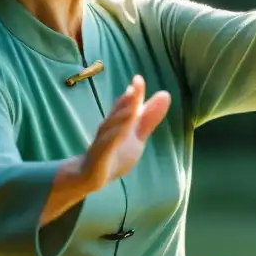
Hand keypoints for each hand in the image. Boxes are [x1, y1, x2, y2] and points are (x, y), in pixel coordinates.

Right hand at [81, 75, 170, 192]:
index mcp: (120, 122)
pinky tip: (121, 132)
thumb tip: (165, 94)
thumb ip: (149, 117)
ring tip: (130, 104)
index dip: (133, 94)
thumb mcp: (137, 136)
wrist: (90, 176)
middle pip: (119, 113)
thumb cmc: (115, 153)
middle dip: (127, 100)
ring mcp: (102, 142)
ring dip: (121, 115)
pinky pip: (105, 147)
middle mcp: (109, 128)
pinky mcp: (99, 157)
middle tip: (135, 85)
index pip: (127, 106)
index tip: (138, 79)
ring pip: (111, 127)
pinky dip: (112, 138)